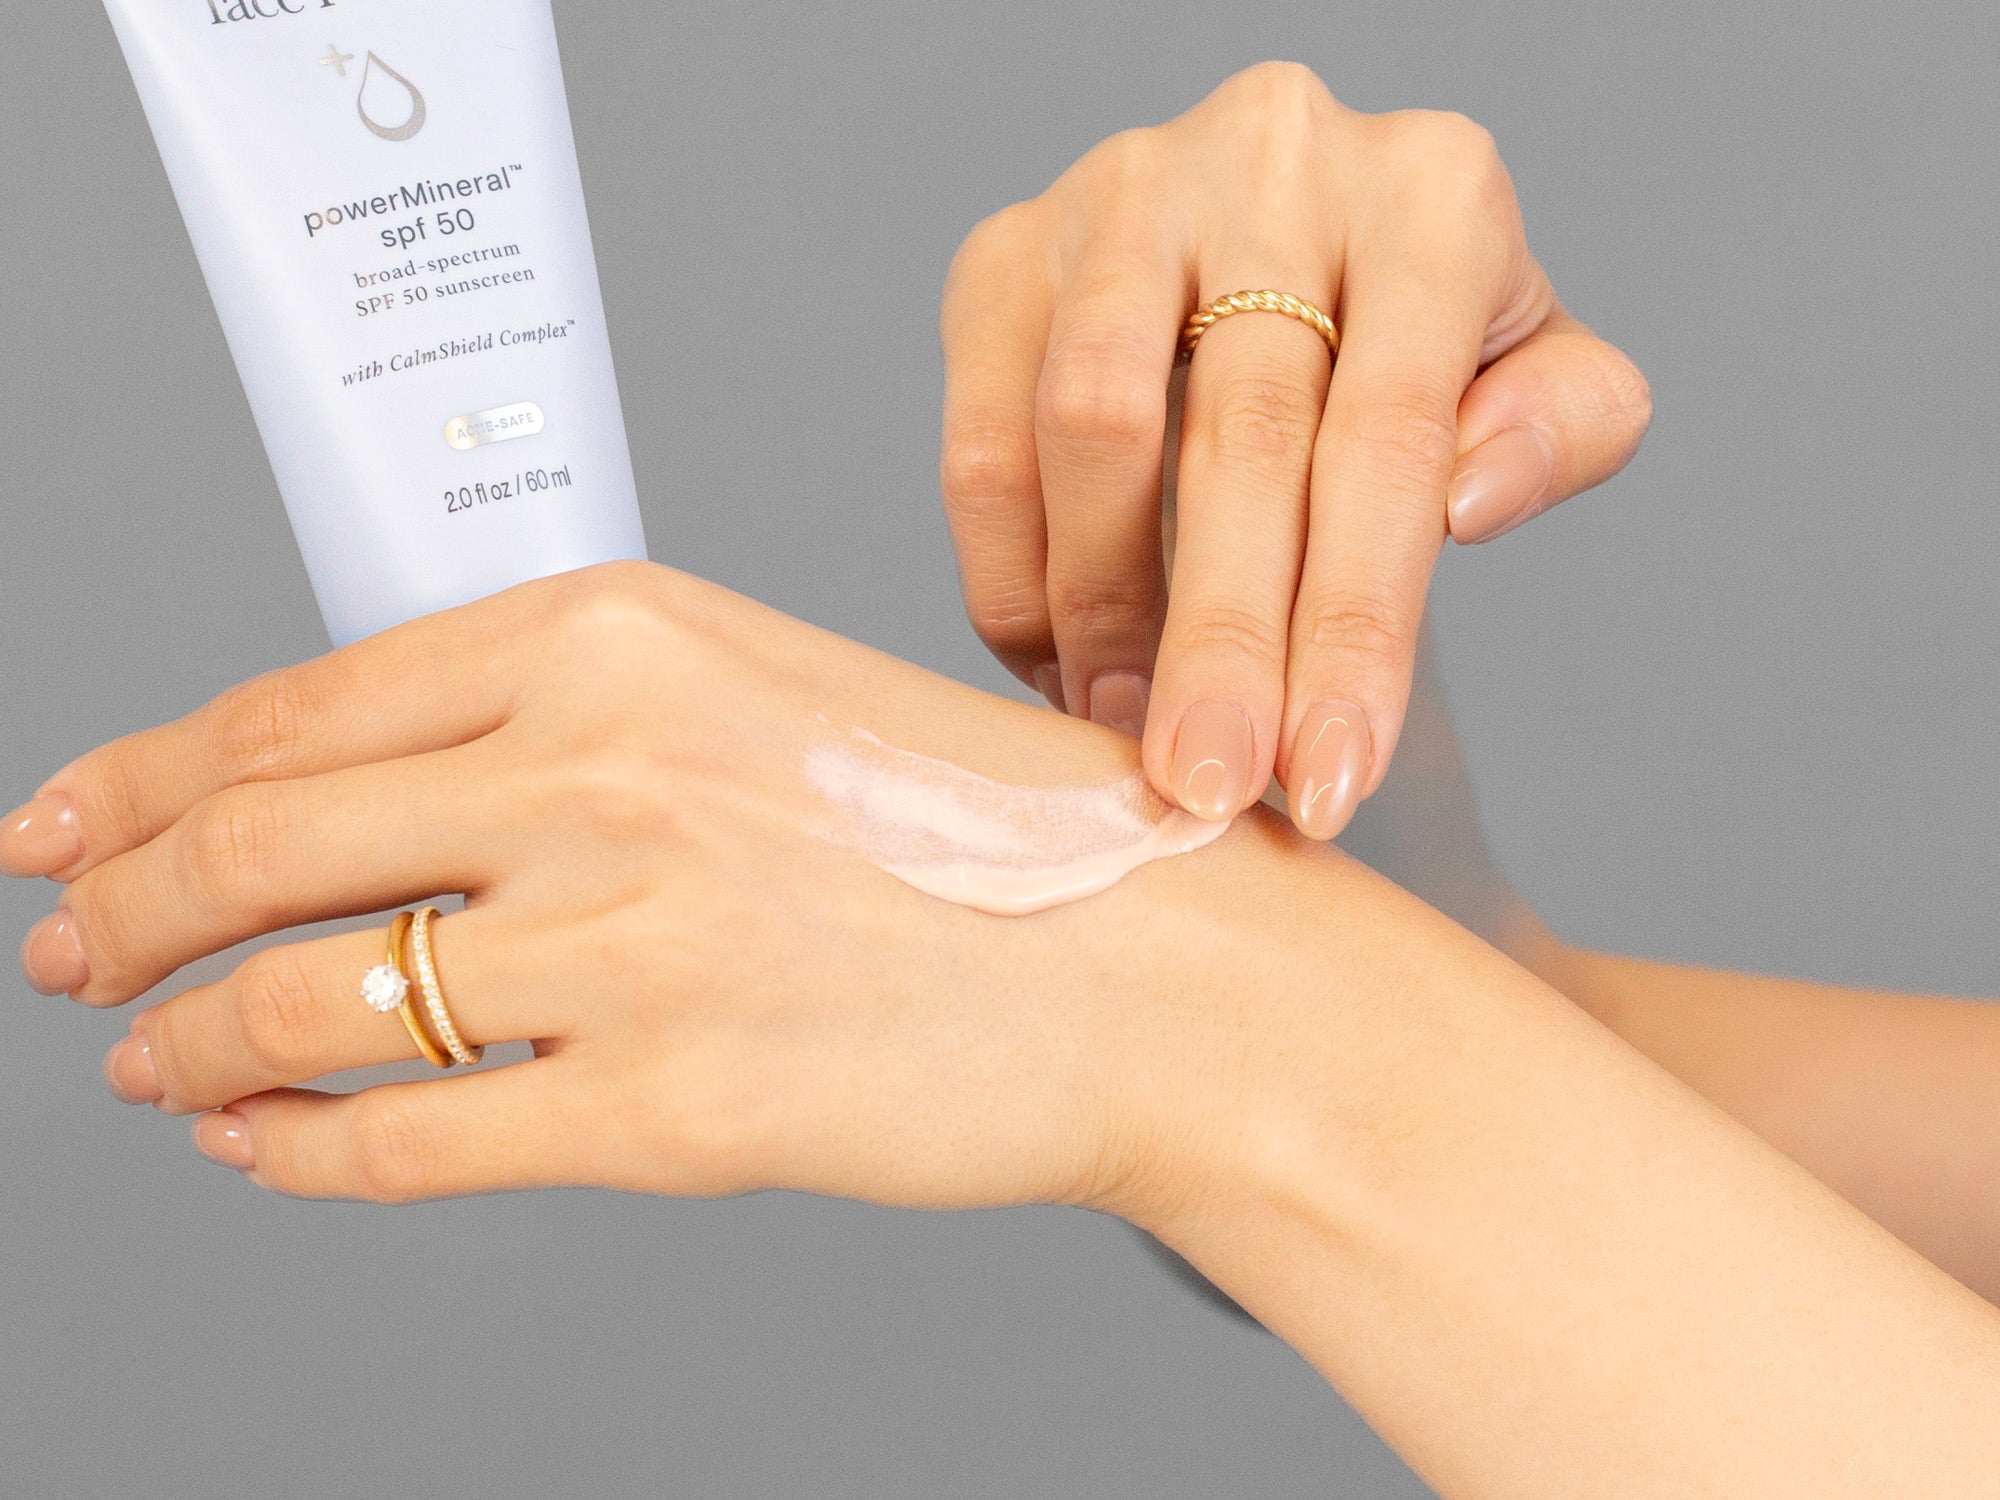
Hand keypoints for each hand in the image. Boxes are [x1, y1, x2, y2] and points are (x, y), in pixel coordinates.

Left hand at [4, 562, 1262, 1209]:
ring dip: (192, 1044)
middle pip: (260, 840)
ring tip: (157, 1066)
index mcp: (622, 638)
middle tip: (71, 950)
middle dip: (125, 909)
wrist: (1165, 963)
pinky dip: (300, 1154)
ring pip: (306, 1001)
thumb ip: (572, 728)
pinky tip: (268, 1149)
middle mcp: (606, 766)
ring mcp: (630, 936)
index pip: (300, 705)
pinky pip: (408, 1138)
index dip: (146, 776)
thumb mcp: (767, 699)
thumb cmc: (993, 835)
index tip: (72, 821)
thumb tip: (366, 810)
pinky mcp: (668, 1099)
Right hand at [940, 62, 1650, 838]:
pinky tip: (1067, 664)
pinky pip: (984, 442)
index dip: (1357, 624)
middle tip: (1210, 787)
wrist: (1282, 227)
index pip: (1393, 435)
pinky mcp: (1006, 253)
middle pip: (1240, 436)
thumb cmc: (1414, 329)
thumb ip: (1562, 427)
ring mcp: (1119, 197)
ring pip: (1088, 426)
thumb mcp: (1538, 364)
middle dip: (1224, 642)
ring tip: (1128, 732)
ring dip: (1100, 609)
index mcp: (1428, 194)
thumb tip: (1469, 501)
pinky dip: (1015, 579)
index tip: (1333, 777)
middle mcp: (1269, 160)